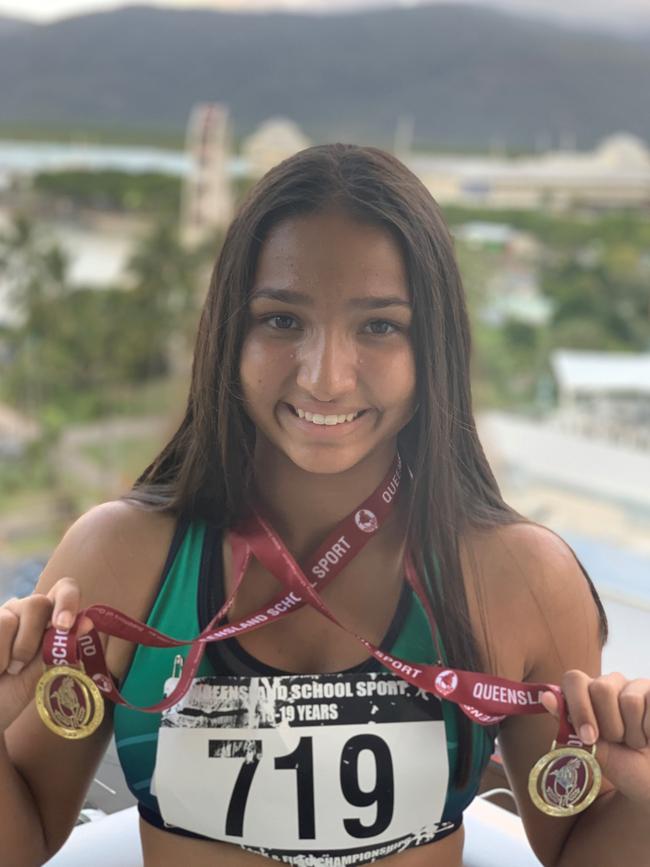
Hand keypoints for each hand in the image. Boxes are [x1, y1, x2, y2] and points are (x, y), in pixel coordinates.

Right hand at [0, 578, 93, 732]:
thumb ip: (59, 651)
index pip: (66, 590)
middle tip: (19, 667)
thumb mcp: (40, 678)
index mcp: (51, 619)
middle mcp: (27, 611)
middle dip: (29, 641)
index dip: (68, 601)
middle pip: (38, 603)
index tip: (63, 626)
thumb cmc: (13, 693)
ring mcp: (4, 615)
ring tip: (3, 670)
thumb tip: (87, 623)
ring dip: (7, 655)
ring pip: (9, 620)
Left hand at [541, 671, 649, 805]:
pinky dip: (649, 731)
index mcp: (586, 693)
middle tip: (617, 741)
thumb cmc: (621, 764)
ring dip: (632, 733)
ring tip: (635, 741)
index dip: (579, 707)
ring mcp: (635, 685)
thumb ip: (569, 725)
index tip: (589, 738)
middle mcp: (609, 683)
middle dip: (609, 726)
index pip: (574, 679)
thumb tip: (546, 696)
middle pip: (600, 688)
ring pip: (629, 700)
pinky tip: (649, 735)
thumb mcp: (592, 750)